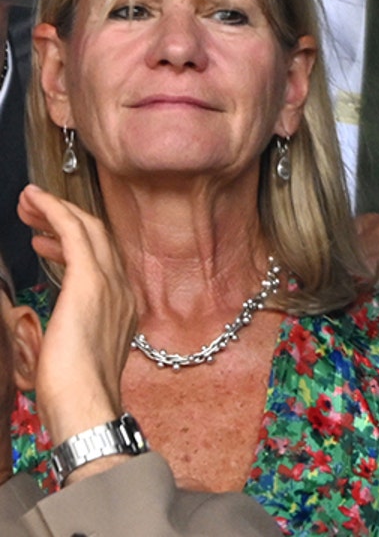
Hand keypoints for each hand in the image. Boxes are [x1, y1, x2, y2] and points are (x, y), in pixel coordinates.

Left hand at [19, 186, 136, 473]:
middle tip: (32, 209)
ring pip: (87, 229)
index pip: (100, 259)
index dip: (70, 241)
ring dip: (56, 211)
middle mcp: (122, 290)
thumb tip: (46, 327)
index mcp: (121, 307)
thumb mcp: (73, 354)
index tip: (43, 238)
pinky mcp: (90, 281)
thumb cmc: (74, 392)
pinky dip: (56, 212)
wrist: (85, 403)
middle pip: (97, 237)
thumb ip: (68, 331)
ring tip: (28, 205)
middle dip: (63, 217)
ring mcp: (110, 284)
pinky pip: (75, 233)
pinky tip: (37, 203)